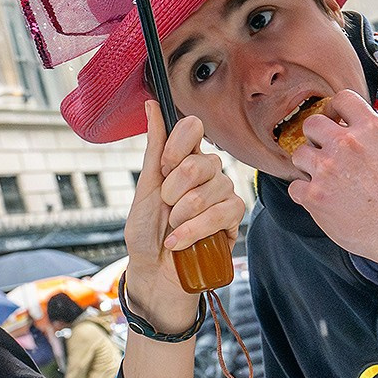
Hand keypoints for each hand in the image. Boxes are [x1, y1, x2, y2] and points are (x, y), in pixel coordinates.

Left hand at [123, 101, 244, 331]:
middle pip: (199, 162)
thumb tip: (150, 105)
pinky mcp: (233, 219)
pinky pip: (221, 214)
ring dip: (181, 216)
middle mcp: (208, 173)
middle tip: (166, 209)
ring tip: (172, 230)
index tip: (162, 169)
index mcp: (185, 159)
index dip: (176, 147)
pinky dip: (194, 230)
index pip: (193, 128)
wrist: (153, 273)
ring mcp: (223, 194)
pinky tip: (180, 242)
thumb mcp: (144, 189)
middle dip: (173, 191)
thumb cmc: (147, 233)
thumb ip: (153, 147)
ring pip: (208, 190)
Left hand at [287, 89, 377, 275]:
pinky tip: (321, 200)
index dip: (335, 109)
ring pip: (298, 154)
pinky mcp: (315, 196)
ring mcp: (327, 170)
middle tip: (325, 153)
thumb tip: (353, 128)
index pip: (341, 98)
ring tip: (323, 179)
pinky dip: (305, 194)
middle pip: (311, 124)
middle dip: (316, 138)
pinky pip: (294, 186)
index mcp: (370, 128)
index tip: (336, 121)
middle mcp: (346, 144)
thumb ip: (370, 135)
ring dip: (308, 165)